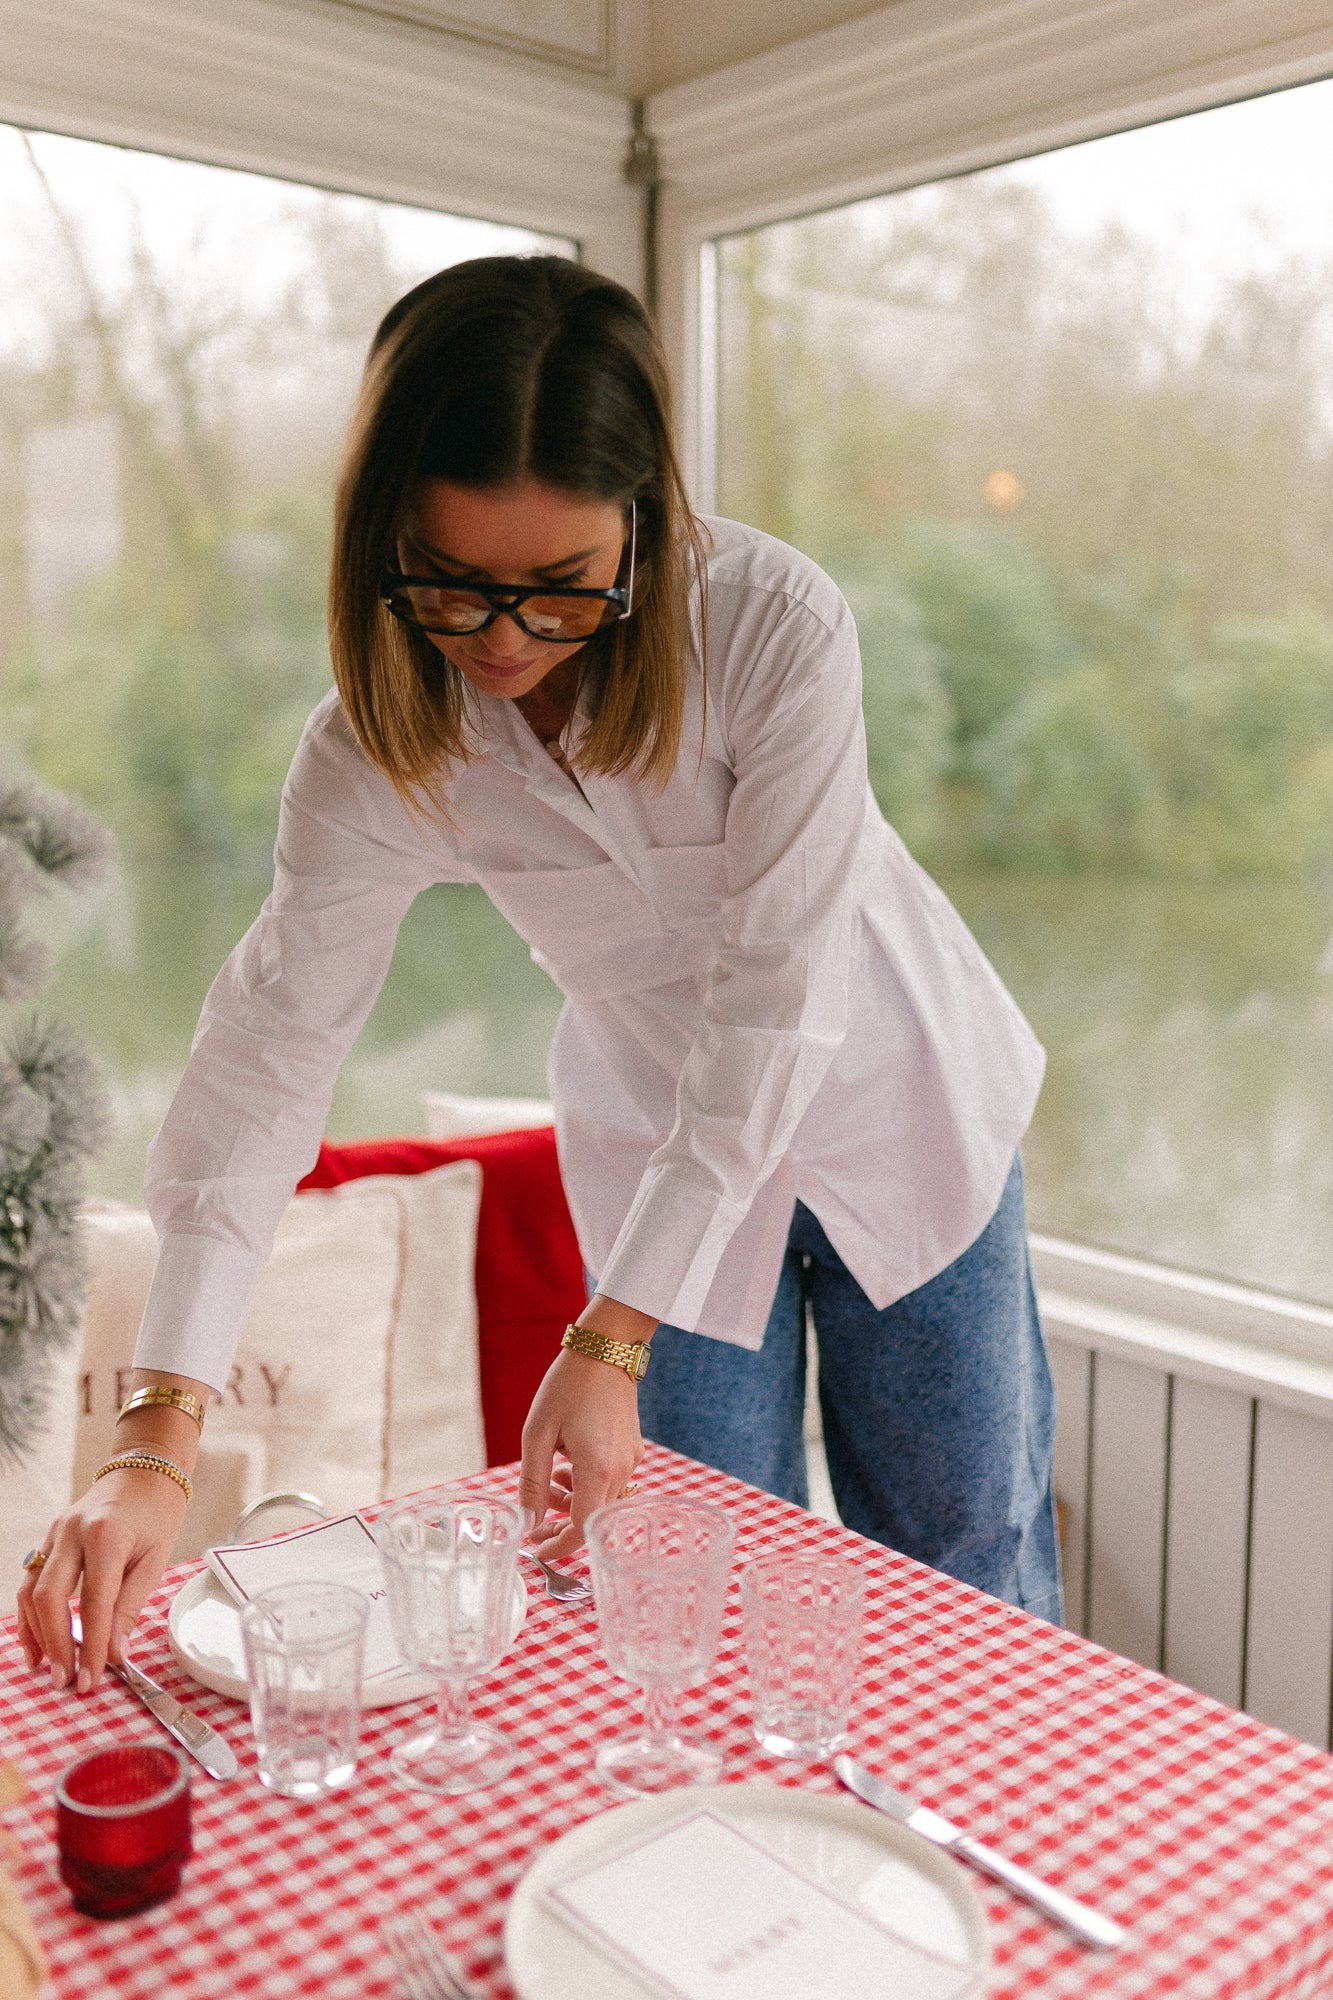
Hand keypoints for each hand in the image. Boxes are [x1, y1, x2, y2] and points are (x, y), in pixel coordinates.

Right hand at [17, 1470, 187, 1692]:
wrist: (145, 1471)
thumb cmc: (157, 1513)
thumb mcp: (155, 1560)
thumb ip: (130, 1608)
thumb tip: (115, 1655)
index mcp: (107, 1535)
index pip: (94, 1602)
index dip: (91, 1647)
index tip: (92, 1680)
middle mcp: (72, 1532)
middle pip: (50, 1597)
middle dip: (56, 1645)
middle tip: (66, 1680)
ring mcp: (54, 1532)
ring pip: (30, 1591)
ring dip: (36, 1634)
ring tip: (48, 1668)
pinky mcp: (48, 1538)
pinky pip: (30, 1581)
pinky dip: (30, 1615)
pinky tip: (37, 1642)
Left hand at [519, 1345, 644, 1561]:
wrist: (607, 1348)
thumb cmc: (568, 1385)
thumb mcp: (538, 1432)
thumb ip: (533, 1482)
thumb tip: (527, 1521)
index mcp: (598, 1470)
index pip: (582, 1530)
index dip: (559, 1547)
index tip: (536, 1551)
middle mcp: (621, 1471)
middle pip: (592, 1519)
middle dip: (560, 1524)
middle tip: (532, 1520)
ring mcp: (631, 1461)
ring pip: (600, 1501)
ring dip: (571, 1500)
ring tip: (549, 1479)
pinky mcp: (633, 1450)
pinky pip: (610, 1482)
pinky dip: (586, 1484)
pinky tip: (567, 1464)